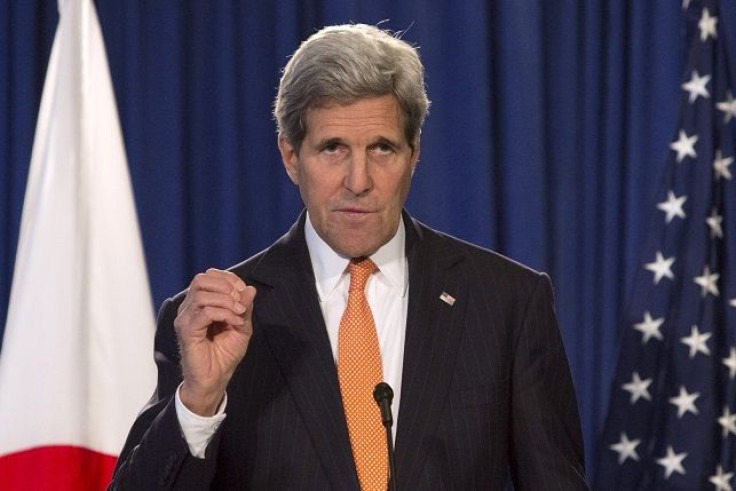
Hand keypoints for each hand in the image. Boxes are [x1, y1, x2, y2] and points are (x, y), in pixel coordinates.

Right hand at [174, 268, 256, 415]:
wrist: (215, 379)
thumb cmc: (225, 355)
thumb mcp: (241, 327)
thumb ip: (244, 307)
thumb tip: (250, 288)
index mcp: (200, 303)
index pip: (209, 276)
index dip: (229, 279)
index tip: (244, 292)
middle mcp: (189, 308)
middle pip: (202, 279)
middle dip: (226, 286)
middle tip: (241, 303)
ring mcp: (186, 318)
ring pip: (203, 294)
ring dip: (227, 301)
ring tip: (239, 314)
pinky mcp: (187, 331)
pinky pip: (205, 312)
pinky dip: (224, 314)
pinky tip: (235, 323)